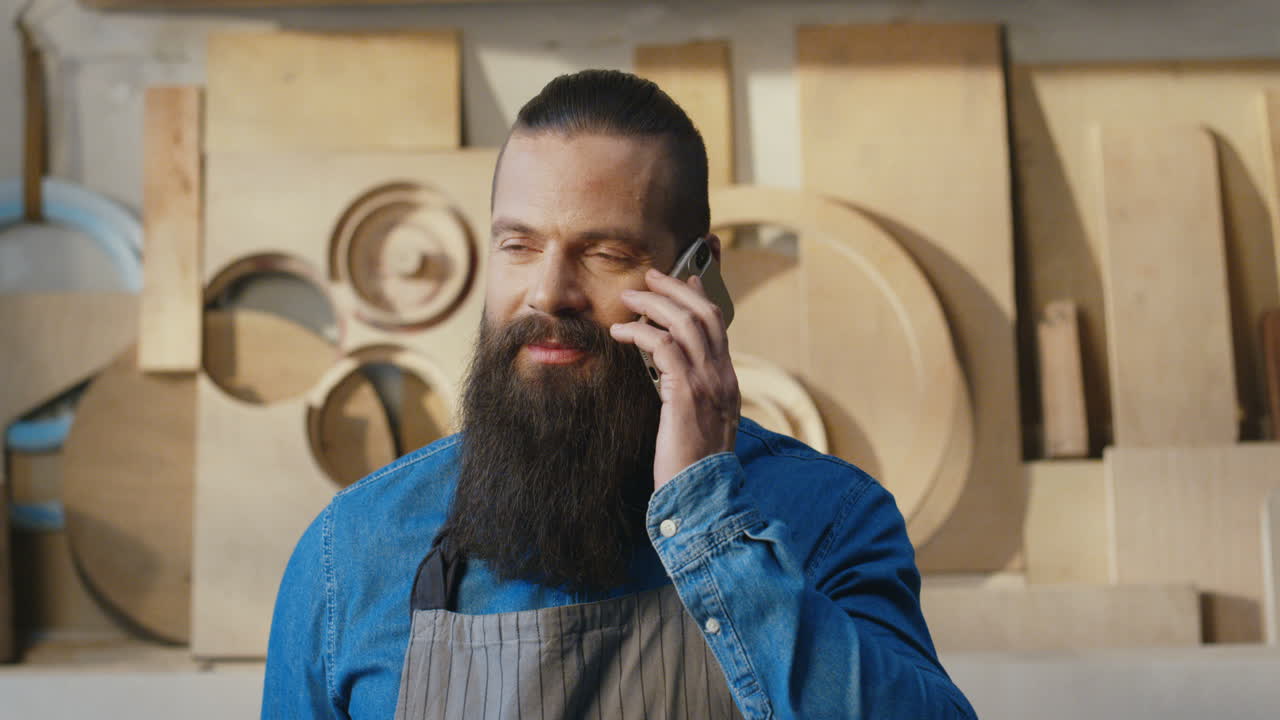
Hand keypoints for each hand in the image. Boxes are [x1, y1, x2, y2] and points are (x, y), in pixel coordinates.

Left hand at [610, 265, 739, 490]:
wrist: (702, 496)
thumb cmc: (692, 464)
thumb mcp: (700, 422)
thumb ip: (693, 394)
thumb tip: (675, 376)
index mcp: (727, 381)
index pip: (719, 326)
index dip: (701, 298)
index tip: (685, 279)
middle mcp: (722, 376)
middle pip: (705, 314)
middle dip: (677, 288)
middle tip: (652, 276)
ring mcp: (707, 383)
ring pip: (686, 323)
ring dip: (656, 303)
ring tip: (631, 296)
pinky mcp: (686, 394)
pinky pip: (663, 347)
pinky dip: (640, 332)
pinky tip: (621, 331)